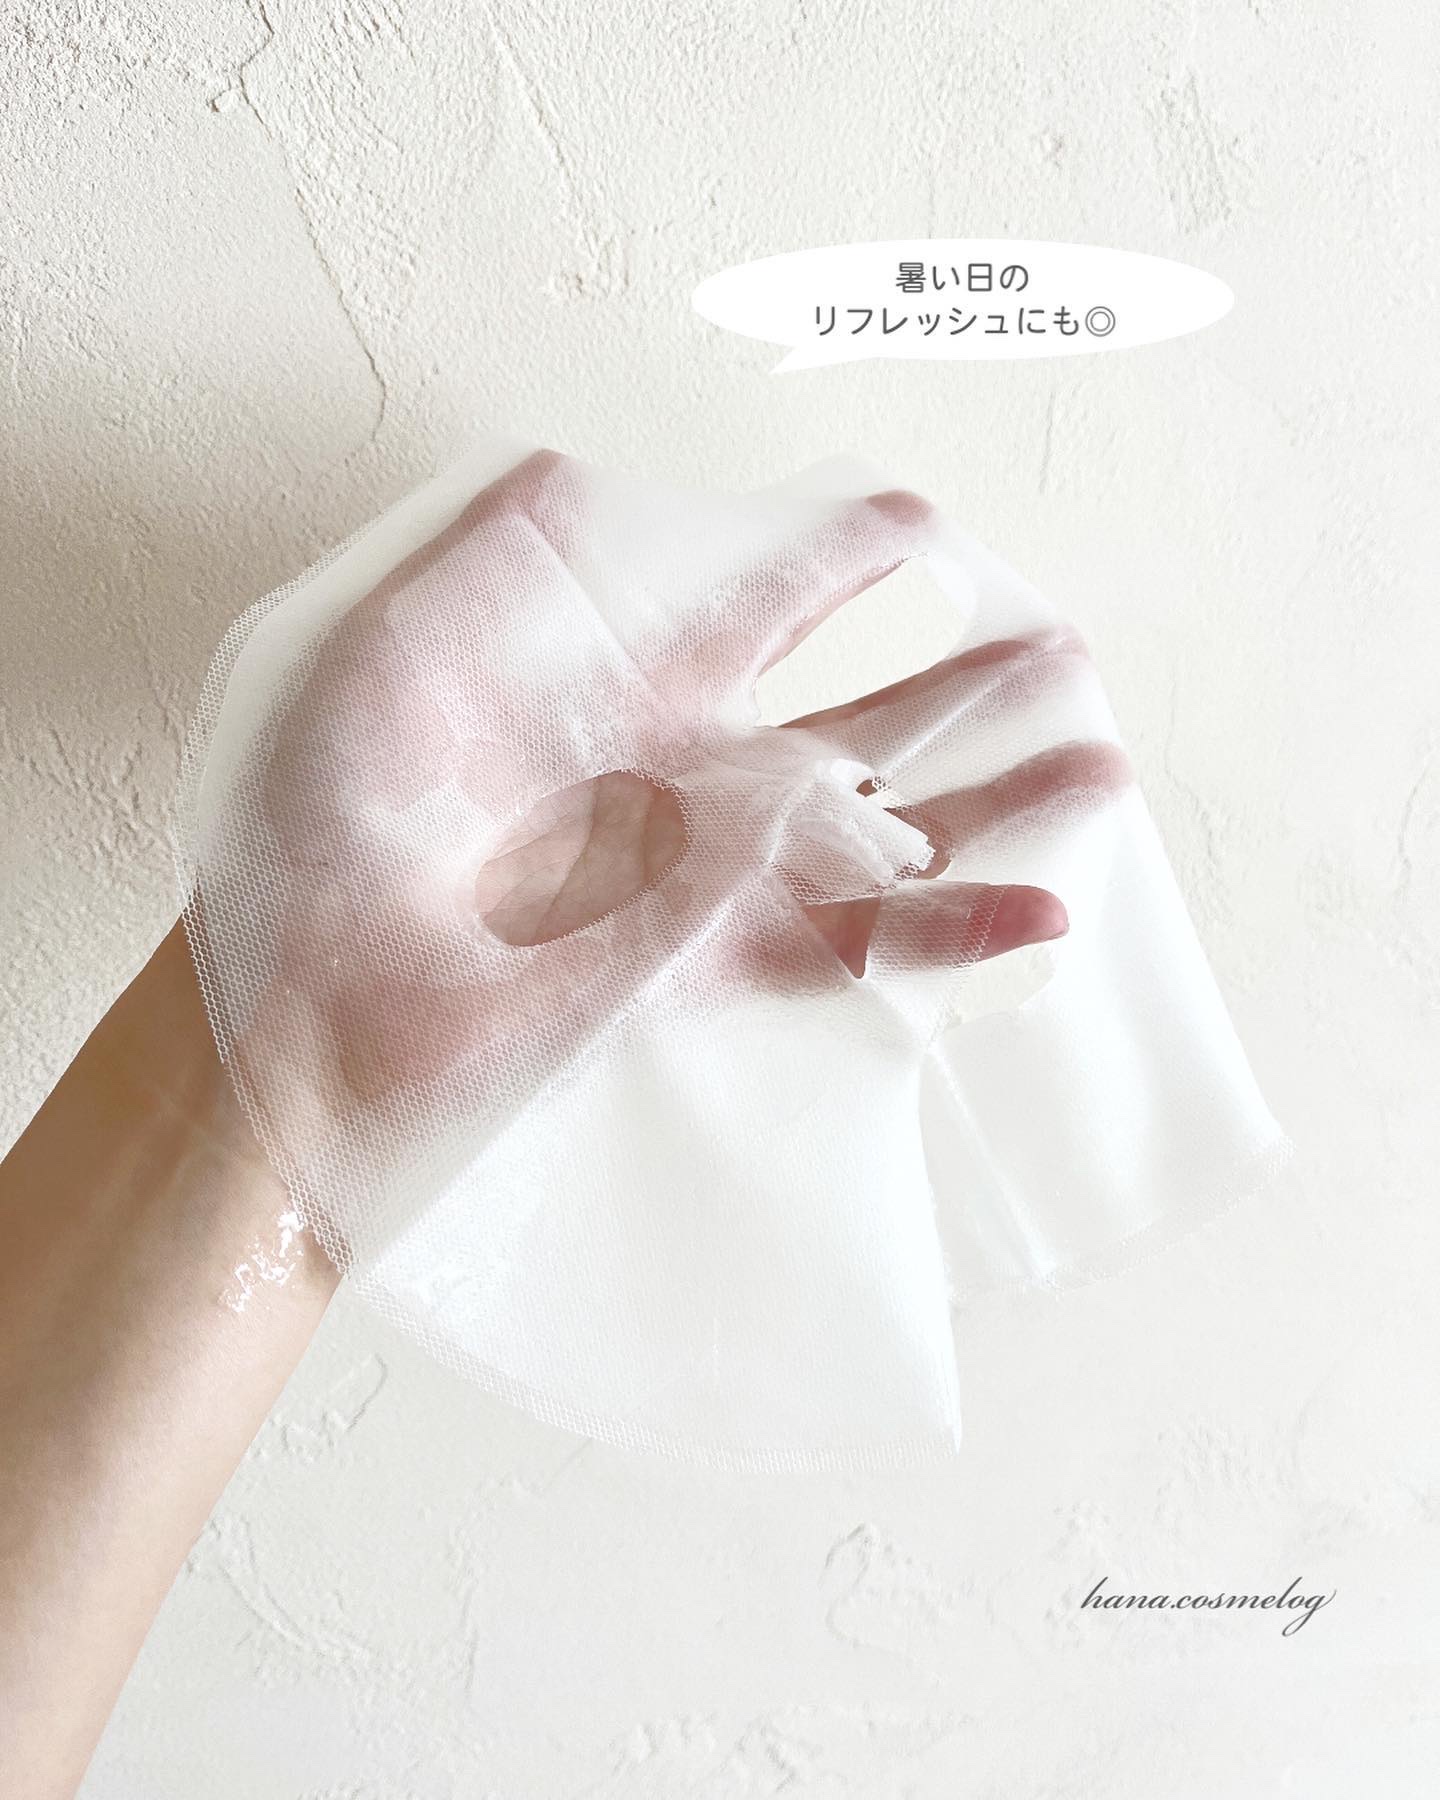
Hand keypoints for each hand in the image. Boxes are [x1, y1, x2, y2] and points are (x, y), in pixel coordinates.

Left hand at [233, 450, 1128, 1122]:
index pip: (753, 617)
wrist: (299, 1011)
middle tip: (1059, 651)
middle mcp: (679, 791)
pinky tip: (1042, 914)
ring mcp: (704, 886)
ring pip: (881, 841)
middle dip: (959, 691)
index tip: (919, 524)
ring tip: (1096, 768)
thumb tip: (581, 472)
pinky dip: (951, 937)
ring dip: (993, 806)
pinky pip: (852, 954)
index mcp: (613, 702)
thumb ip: (481, 558)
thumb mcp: (375, 658)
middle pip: (851, 732)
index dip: (835, 565)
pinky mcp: (710, 978)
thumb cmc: (312, 833)